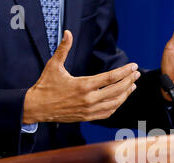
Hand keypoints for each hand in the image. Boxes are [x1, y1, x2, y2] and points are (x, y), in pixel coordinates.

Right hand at [23, 30, 140, 123]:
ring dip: (126, 94)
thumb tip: (68, 33)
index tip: (133, 67)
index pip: (110, 78)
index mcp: (83, 85)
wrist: (37, 107)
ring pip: (115, 103)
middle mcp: (89, 99)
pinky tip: (121, 99)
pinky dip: (116, 105)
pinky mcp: (88, 117)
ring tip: (132, 86)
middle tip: (136, 74)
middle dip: (129, 81)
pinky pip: (107, 113)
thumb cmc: (45, 86)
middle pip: (117, 90)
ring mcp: (89, 110)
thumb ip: (63, 49)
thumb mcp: (54, 65)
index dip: (124, 72)